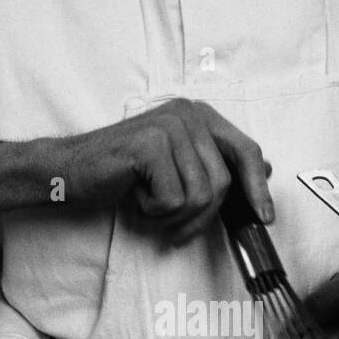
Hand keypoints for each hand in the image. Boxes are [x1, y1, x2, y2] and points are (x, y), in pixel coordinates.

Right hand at [53, 99, 272, 242]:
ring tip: (149, 205)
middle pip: (223, 183)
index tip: (265, 218)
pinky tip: (134, 195)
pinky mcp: (150, 144)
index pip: (246, 150)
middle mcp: (187, 113)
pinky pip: (174, 200)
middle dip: (201, 217)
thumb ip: (216, 165)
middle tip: (172, 226)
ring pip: (201, 196)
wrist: (71, 172)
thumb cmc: (124, 175)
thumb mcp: (178, 168)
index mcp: (199, 114)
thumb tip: (266, 170)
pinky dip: (154, 211)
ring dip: (174, 216)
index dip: (258, 188)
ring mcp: (168, 125)